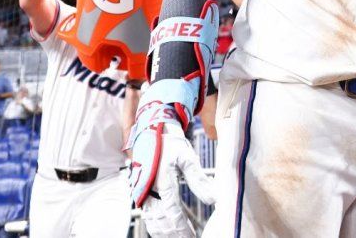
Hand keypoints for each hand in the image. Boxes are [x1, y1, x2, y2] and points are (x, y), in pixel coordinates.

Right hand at [128, 102, 214, 237]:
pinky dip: (157, 225)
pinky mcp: (141, 192)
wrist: (150, 129)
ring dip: (164, 232)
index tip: (192, 237)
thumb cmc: (169, 142)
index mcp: (161, 183)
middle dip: (174, 234)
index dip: (182, 230)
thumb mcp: (186, 157)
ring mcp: (143, 192)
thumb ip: (199, 180)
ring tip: (179, 237)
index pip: (172, 214)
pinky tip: (166, 230)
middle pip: (161, 223)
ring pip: (153, 221)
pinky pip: (148, 214)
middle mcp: (149, 190)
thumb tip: (214, 199)